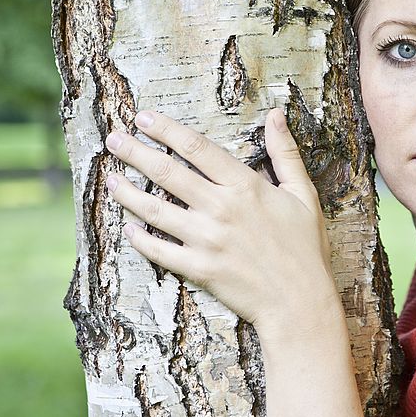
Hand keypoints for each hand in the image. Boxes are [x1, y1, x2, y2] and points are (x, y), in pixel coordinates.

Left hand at [103, 108, 339, 338]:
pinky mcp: (198, 268)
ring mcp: (206, 240)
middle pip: (167, 172)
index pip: (196, 148)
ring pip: (155, 209)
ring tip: (110, 179)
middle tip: (114, 139)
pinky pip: (159, 250)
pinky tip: (127, 228)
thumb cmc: (305, 247)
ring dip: (127, 192)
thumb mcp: (303, 194)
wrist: (299, 300)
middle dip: (135, 152)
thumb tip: (275, 116)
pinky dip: (139, 239)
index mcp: (245, 187)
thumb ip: (285, 153)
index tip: (143, 118)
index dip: (165, 129)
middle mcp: (220, 208)